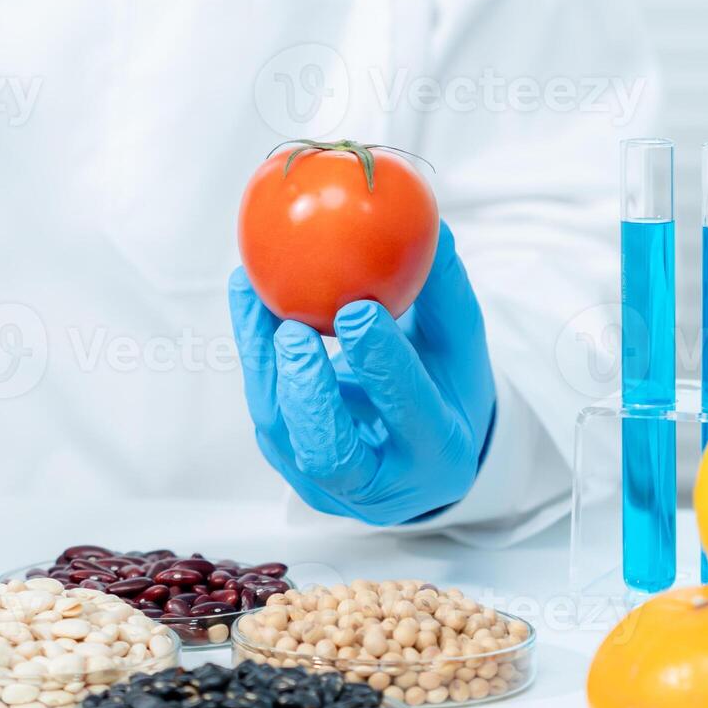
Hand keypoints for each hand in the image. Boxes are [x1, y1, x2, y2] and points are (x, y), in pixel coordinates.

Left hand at [228, 223, 495, 525]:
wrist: (419, 453)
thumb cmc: (444, 387)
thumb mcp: (458, 345)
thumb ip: (443, 291)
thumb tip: (432, 222)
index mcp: (435, 455)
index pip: (408, 414)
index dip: (381, 365)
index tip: (359, 309)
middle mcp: (376, 484)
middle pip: (330, 451)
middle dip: (307, 389)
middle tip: (294, 329)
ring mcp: (323, 482)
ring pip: (280, 430)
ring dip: (265, 360)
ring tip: (257, 291)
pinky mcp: (285, 462)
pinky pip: (264, 406)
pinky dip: (254, 350)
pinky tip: (249, 293)